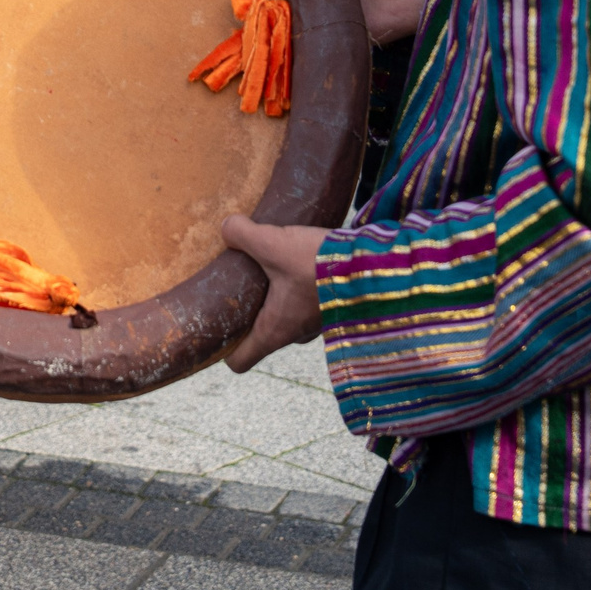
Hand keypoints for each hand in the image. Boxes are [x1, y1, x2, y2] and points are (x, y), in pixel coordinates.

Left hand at [218, 216, 329, 372]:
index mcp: (275, 331)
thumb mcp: (273, 244)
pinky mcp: (335, 306)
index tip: (213, 330)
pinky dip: (299, 286)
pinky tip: (296, 258)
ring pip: (286, 315)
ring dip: (277, 295)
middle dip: (247, 312)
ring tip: (266, 264)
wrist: (377, 264)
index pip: (240, 362)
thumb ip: (243, 235)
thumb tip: (226, 227)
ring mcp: (318, 323)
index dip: (221, 351)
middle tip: (235, 283)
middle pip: (260, 334)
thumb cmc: (320, 263)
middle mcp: (296, 334)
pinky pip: (308, 302)